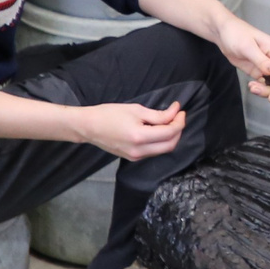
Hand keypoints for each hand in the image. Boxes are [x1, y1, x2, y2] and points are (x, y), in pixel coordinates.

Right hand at [68, 100, 186, 161]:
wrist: (89, 127)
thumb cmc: (109, 114)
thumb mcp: (136, 110)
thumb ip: (158, 114)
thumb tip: (175, 112)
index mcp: (140, 137)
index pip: (169, 133)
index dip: (179, 121)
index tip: (180, 110)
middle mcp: (139, 151)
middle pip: (170, 145)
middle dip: (178, 130)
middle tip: (177, 116)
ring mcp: (136, 157)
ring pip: (163, 150)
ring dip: (170, 137)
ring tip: (169, 121)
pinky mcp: (132, 158)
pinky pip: (153, 151)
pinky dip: (160, 141)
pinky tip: (158, 130)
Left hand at [215, 15, 269, 101]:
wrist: (223, 33)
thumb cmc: (236, 33)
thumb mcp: (247, 47)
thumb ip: (261, 59)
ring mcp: (267, 66)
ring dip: (267, 91)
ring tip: (253, 88)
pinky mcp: (259, 71)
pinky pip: (266, 85)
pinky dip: (261, 89)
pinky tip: (251, 86)